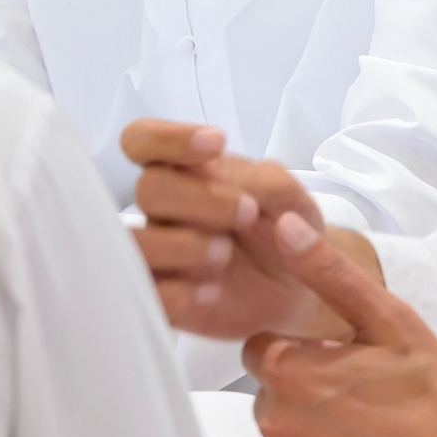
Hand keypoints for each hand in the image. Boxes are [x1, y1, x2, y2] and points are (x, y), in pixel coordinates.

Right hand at [123, 120, 349, 340]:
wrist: (301, 287)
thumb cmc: (286, 230)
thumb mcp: (289, 197)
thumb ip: (264, 181)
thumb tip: (229, 182)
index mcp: (185, 172)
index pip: (144, 140)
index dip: (166, 138)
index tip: (216, 143)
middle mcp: (164, 210)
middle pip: (147, 188)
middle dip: (197, 198)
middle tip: (246, 212)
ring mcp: (160, 255)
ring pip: (134, 242)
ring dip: (180, 244)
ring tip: (225, 254)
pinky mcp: (165, 298)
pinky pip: (149, 295)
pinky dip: (178, 293)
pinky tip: (213, 291)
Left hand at [245, 214, 436, 436]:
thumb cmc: (429, 387)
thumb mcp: (384, 317)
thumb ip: (326, 272)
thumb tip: (283, 227)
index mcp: (287, 370)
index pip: (259, 347)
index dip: (299, 349)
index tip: (337, 357)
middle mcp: (276, 421)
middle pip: (268, 390)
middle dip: (301, 385)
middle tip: (357, 389)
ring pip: (281, 429)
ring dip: (309, 424)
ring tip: (362, 422)